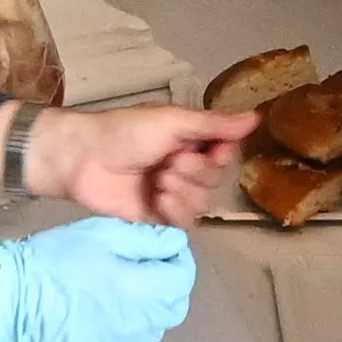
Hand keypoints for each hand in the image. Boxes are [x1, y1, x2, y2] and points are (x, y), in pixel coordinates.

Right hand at [0, 219, 194, 341]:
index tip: (163, 249)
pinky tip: (102, 310)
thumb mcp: (103, 234)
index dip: (179, 259)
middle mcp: (138, 326)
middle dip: (168, 285)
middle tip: (146, 267)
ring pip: (152, 328)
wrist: (11, 298)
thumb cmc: (57, 259)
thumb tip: (175, 244)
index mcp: (142, 292)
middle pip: (174, 307)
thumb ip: (146, 240)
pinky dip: (125, 326)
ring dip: (149, 308)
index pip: (184, 279)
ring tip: (122, 288)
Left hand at [17, 103, 257, 224]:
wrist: (83, 159)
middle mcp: (185, 167)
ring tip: (158, 181)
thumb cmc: (124, 131)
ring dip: (184, 191)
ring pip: (203, 203)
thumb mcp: (172, 121)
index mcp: (190, 141)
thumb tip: (257, 118)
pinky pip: (186, 222)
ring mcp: (172, 194)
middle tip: (168, 163)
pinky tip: (158, 199)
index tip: (212, 150)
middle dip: (196, 173)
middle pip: (216, 181)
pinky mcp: (158, 218)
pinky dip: (176, 210)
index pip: (226, 154)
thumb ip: (214, 125)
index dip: (222, 156)